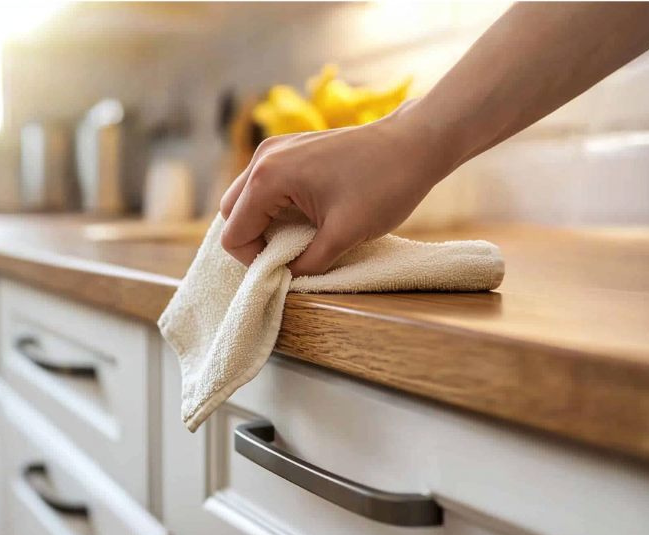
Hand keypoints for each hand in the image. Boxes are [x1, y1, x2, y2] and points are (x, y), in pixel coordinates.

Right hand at [219, 101, 457, 276]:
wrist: (415, 142)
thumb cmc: (384, 185)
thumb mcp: (343, 236)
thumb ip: (306, 264)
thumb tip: (285, 278)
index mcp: (268, 177)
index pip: (234, 234)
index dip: (254, 261)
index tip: (286, 269)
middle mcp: (263, 158)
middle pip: (232, 214)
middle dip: (254, 242)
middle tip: (290, 256)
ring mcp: (276, 148)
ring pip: (247, 198)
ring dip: (264, 224)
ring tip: (300, 239)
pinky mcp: (290, 147)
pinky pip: (266, 184)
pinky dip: (275, 207)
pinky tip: (306, 218)